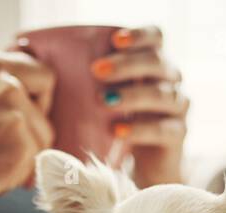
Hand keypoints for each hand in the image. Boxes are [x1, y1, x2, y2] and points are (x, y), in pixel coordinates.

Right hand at [0, 51, 54, 212]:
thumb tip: (29, 96)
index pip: (44, 77)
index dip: (40, 102)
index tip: (26, 119)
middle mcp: (8, 86)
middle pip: (45, 119)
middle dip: (29, 139)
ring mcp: (16, 118)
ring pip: (40, 147)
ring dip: (20, 161)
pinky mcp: (19, 151)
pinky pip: (32, 169)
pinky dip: (13, 179)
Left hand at [91, 26, 187, 186]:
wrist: (143, 164)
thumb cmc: (118, 122)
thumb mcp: (108, 96)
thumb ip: (94, 79)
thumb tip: (47, 60)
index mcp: (154, 63)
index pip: (155, 37)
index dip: (139, 35)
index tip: (114, 40)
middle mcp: (170, 80)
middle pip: (157, 61)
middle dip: (126, 64)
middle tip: (96, 71)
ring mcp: (178, 106)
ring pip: (161, 94)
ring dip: (131, 95)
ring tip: (103, 101)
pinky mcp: (178, 134)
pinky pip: (163, 129)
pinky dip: (139, 129)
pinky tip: (118, 131)